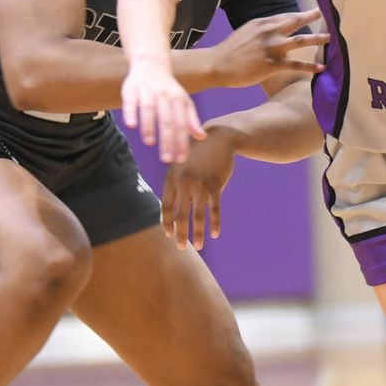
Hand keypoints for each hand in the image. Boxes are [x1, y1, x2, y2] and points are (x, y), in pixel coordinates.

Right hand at [121, 58, 205, 162]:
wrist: (151, 64)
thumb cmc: (169, 89)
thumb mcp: (184, 101)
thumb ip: (191, 120)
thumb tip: (201, 137)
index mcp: (179, 100)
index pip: (182, 124)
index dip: (182, 142)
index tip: (180, 159)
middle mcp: (164, 95)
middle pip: (167, 120)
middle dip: (168, 140)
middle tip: (167, 159)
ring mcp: (147, 91)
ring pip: (149, 109)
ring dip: (149, 126)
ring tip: (150, 143)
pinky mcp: (131, 89)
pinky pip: (131, 101)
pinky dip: (131, 112)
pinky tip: (131, 126)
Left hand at [161, 124, 239, 249]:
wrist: (219, 137)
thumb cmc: (199, 152)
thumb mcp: (182, 164)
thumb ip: (178, 184)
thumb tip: (175, 207)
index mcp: (171, 178)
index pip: (166, 207)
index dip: (167, 223)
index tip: (169, 235)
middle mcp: (183, 183)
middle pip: (180, 215)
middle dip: (180, 234)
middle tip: (181, 248)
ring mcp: (199, 184)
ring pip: (197, 215)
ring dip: (197, 233)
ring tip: (198, 246)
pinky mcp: (215, 184)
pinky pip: (214, 208)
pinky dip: (215, 222)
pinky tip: (215, 234)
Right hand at [210, 8, 328, 87]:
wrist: (217, 64)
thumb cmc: (231, 50)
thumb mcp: (247, 32)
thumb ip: (263, 30)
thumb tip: (277, 32)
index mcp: (262, 23)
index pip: (286, 15)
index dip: (301, 14)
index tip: (313, 11)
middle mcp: (269, 32)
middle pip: (296, 21)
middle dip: (312, 17)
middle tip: (325, 14)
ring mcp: (272, 48)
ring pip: (300, 41)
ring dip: (317, 39)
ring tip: (329, 38)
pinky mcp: (272, 64)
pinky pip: (296, 65)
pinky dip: (311, 66)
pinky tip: (321, 67)